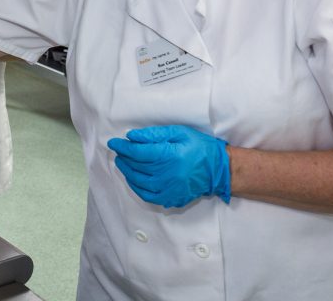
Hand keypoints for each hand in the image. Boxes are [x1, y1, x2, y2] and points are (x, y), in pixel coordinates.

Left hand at [106, 125, 230, 207]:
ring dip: (127, 171)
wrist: (219, 169)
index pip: (138, 152)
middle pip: (136, 166)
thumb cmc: (200, 147)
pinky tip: (133, 178)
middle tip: (119, 151)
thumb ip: (155, 134)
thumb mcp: (179, 133)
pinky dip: (136, 187)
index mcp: (170, 156)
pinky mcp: (171, 198)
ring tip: (123, 162)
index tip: (113, 142)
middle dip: (124, 157)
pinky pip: (147, 195)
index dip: (123, 147)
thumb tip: (132, 136)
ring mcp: (169, 189)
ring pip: (139, 181)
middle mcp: (168, 175)